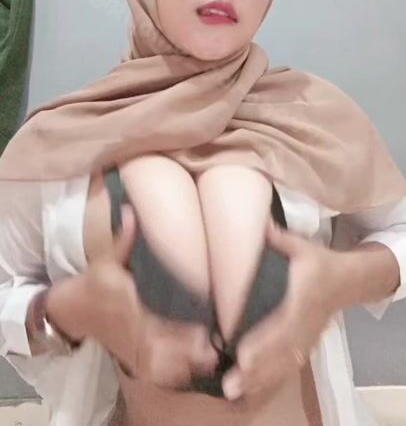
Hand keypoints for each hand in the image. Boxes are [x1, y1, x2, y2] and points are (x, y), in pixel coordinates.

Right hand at [47, 205, 216, 386]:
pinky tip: (197, 369)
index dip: (172, 322)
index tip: (200, 321)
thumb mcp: (106, 257)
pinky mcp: (133, 358)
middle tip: (214, 340)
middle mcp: (128, 325)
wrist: (73, 311)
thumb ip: (123, 238)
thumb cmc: (96, 280)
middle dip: (184, 345)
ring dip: (183, 362)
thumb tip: (131, 211)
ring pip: (158, 361)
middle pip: (158, 341)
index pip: (147, 312)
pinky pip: (154, 373)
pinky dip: (173, 375)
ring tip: (212, 356)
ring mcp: (130, 345)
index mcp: (123, 298)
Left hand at [222, 221, 344, 403]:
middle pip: (280, 352)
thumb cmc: (317, 261)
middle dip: (256, 369)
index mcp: (302, 298)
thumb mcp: (301, 245)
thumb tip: (257, 224)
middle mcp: (304, 323)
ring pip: (282, 365)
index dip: (264, 341)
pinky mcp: (303, 346)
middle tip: (230, 383)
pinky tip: (247, 388)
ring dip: (258, 380)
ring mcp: (306, 338)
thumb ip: (277, 237)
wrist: (345, 281)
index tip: (242, 355)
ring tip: (232, 389)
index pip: (283, 324)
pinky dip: (268, 380)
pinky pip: (286, 367)